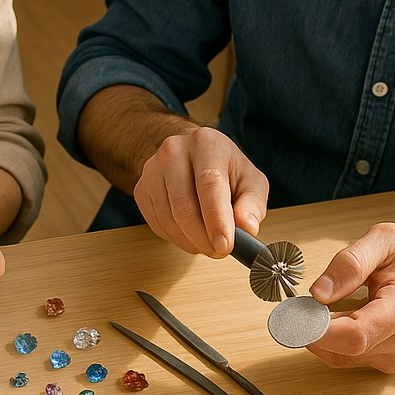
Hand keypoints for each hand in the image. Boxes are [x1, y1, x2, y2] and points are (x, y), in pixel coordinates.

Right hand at [133, 126, 268, 256]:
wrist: (192, 157)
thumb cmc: (225, 170)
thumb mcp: (250, 181)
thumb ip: (252, 204)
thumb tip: (247, 228)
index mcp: (207, 143)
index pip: (209, 183)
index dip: (217, 219)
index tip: (225, 245)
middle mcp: (174, 151)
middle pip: (184, 205)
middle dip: (203, 238)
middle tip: (220, 251)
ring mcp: (153, 169)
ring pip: (168, 219)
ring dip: (191, 242)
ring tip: (208, 243)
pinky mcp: (141, 188)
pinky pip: (157, 224)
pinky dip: (176, 238)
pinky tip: (191, 234)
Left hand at [306, 222, 394, 372]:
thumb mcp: (385, 239)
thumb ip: (350, 262)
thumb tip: (318, 292)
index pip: (357, 336)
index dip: (318, 331)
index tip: (292, 317)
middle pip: (346, 350)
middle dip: (312, 330)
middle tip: (295, 305)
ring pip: (344, 358)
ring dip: (321, 336)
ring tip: (317, 306)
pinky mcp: (393, 361)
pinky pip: (351, 357)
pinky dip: (334, 340)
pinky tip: (336, 316)